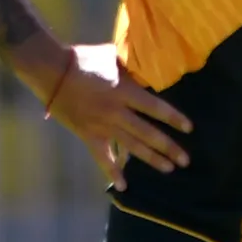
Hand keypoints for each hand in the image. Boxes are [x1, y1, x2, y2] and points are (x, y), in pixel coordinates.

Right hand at [43, 46, 190, 190]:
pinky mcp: (88, 135)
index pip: (155, 108)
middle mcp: (117, 112)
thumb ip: (131, 66)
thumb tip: (147, 67)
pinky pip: (102, 157)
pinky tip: (124, 185)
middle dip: (168, 147)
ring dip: (151, 159)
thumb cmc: (83, 60)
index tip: (188, 128)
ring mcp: (102, 126)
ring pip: (131, 146)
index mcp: (124, 91)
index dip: (173, 118)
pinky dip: (112, 171)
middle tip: (185, 160)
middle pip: (147, 133)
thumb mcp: (112, 56)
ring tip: (168, 169)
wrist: (52, 72)